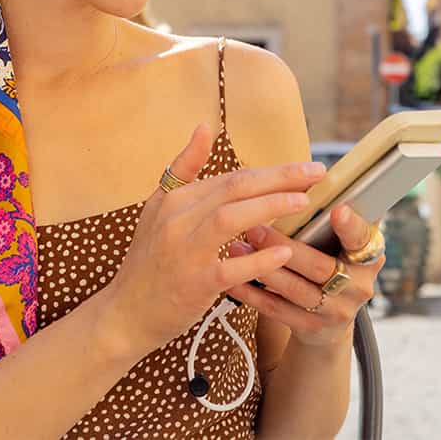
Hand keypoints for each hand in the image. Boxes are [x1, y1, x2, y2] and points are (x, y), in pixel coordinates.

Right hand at [106, 123, 326, 352]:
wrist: (124, 313)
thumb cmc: (149, 261)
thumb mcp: (157, 209)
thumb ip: (184, 169)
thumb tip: (205, 127)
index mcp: (174, 199)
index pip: (230, 176)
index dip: (270, 171)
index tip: (303, 167)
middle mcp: (177, 219)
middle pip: (235, 187)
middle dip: (281, 177)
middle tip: (316, 173)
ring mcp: (184, 251)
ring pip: (232, 217)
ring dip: (271, 205)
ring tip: (304, 201)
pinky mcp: (193, 283)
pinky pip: (231, 266)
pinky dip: (259, 258)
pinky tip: (284, 251)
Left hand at [223, 204, 383, 347]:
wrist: (329, 317)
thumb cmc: (329, 261)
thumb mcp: (340, 241)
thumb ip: (330, 215)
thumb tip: (309, 173)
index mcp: (369, 254)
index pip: (362, 238)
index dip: (351, 225)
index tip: (336, 209)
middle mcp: (358, 285)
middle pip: (320, 266)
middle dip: (283, 246)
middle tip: (254, 227)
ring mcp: (337, 310)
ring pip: (297, 290)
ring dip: (263, 269)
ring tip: (236, 247)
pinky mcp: (313, 328)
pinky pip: (278, 311)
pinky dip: (254, 294)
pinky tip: (233, 279)